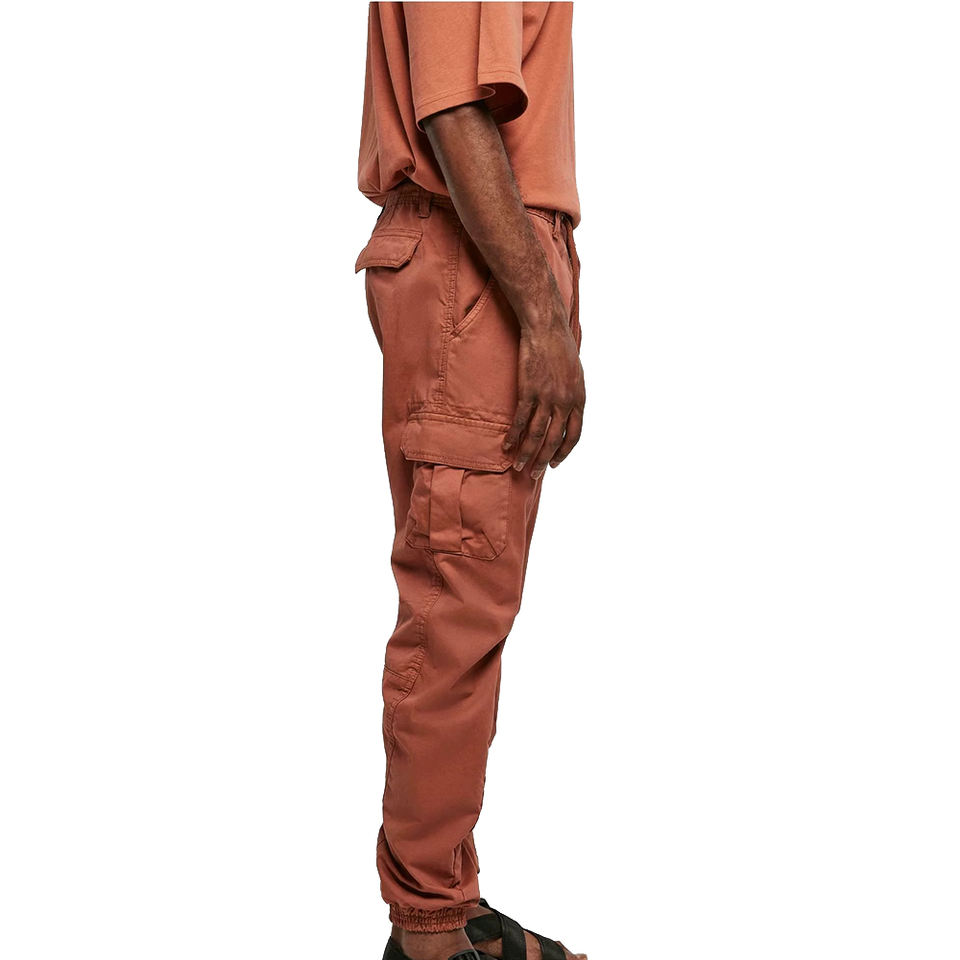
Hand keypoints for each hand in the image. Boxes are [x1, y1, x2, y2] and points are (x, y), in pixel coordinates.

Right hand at [503, 318, 584, 476]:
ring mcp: (546, 397)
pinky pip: (521, 420)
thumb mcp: (575, 374)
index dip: (564, 451)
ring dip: (526, 453)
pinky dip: (513, 435)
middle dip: (543, 460)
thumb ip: (572, 396)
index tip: (555, 463)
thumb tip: (568, 411)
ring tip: (518, 466)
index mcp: (579, 399)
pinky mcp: (528, 391)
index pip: (574, 435)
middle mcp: (565, 402)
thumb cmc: (561, 348)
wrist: (546, 329)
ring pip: (536, 434)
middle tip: (534, 474)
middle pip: (554, 439)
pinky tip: (507, 445)